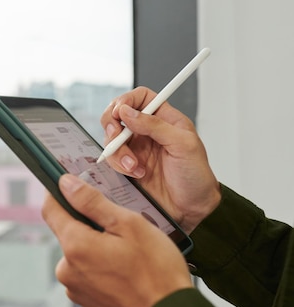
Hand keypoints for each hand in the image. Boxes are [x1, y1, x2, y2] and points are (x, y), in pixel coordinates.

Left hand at [42, 174, 192, 306]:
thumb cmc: (157, 272)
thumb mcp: (128, 224)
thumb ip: (92, 202)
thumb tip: (66, 184)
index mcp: (75, 246)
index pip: (51, 210)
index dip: (58, 193)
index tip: (68, 184)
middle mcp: (67, 269)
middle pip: (68, 231)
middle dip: (88, 223)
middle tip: (119, 225)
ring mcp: (75, 288)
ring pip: (80, 253)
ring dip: (97, 246)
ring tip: (128, 252)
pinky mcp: (86, 301)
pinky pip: (87, 273)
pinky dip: (102, 266)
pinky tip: (126, 270)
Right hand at [100, 86, 220, 231]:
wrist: (191, 209)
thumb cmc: (196, 177)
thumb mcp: (183, 145)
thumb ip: (155, 125)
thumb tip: (127, 111)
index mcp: (164, 119)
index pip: (140, 97)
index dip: (126, 100)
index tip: (120, 111)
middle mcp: (147, 131)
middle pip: (117, 114)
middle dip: (112, 124)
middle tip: (116, 135)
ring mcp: (135, 149)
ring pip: (111, 138)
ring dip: (118, 151)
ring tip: (134, 166)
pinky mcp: (127, 166)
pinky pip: (111, 158)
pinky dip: (118, 165)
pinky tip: (135, 173)